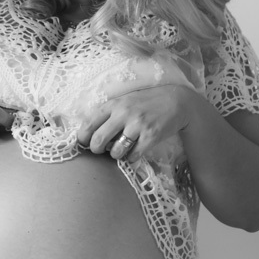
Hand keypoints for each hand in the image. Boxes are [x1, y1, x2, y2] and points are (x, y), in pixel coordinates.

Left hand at [77, 84, 196, 160]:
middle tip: (100, 150)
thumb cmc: (146, 102)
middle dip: (96, 150)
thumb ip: (108, 114)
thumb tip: (90, 133)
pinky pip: (133, 155)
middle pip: (98, 140)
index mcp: (113, 105)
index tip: (83, 143)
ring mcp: (138, 125)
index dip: (82, 138)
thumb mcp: (124, 101)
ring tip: (121, 150)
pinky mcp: (151, 136)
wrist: (176, 100)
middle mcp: (123, 114)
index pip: (89, 124)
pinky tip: (134, 152)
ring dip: (116, 155)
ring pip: (115, 151)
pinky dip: (131, 157)